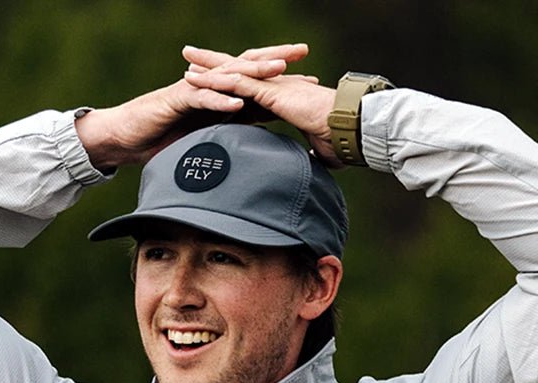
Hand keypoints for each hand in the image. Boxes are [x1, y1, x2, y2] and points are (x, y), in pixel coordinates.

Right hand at [75, 43, 311, 169]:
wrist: (127, 137)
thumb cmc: (162, 141)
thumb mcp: (203, 144)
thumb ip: (227, 144)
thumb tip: (252, 160)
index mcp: (220, 98)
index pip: (256, 85)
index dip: (282, 81)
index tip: (310, 81)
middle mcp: (210, 88)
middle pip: (248, 68)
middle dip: (275, 60)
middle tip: (303, 54)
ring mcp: (195, 91)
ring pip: (229, 78)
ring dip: (254, 74)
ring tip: (277, 72)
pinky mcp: (176, 101)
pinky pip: (202, 100)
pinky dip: (220, 102)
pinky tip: (237, 104)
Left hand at [181, 44, 340, 165]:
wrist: (351, 130)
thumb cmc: (340, 141)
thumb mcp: (318, 152)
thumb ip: (307, 157)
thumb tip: (305, 168)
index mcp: (282, 97)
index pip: (251, 87)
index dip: (232, 82)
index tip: (214, 81)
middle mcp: (275, 86)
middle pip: (238, 71)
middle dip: (213, 63)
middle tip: (190, 58)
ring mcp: (273, 87)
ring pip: (234, 73)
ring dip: (208, 69)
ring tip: (186, 63)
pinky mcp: (272, 92)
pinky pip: (238, 85)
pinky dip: (217, 82)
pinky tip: (198, 82)